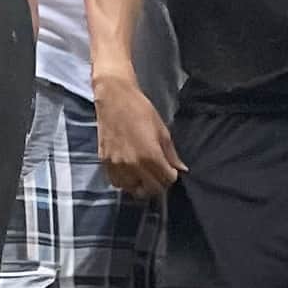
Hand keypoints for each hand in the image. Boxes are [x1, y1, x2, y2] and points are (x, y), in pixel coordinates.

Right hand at [94, 75, 182, 197]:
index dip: (171, 176)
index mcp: (150, 156)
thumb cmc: (140, 110)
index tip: (170, 169)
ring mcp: (117, 165)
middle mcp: (133, 165)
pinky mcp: (105, 163)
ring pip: (134, 190)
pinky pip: (117, 183)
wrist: (114, 98)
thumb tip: (181, 169)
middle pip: (152, 189)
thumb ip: (171, 154)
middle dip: (159, 183)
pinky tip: (130, 172)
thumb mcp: (162, 131)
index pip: (167, 180)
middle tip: (159, 173)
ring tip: (144, 174)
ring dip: (142, 185)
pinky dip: (126, 182)